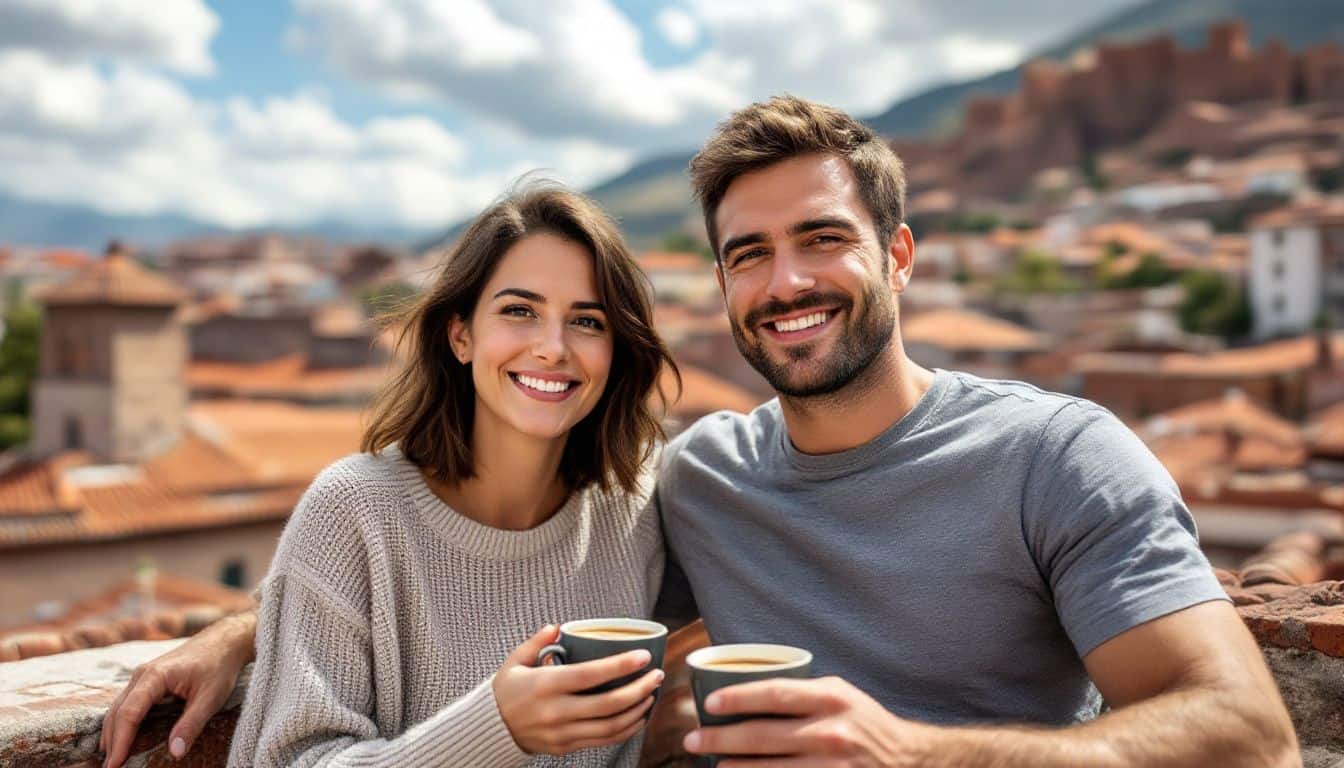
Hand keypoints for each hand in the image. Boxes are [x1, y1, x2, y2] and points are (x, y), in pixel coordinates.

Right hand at [99, 611, 255, 767]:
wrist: (225, 641)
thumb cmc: (219, 666)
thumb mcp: (211, 697)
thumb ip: (191, 725)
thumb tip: (175, 753)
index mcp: (154, 676)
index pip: (129, 714)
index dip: (120, 742)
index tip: (114, 765)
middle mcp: (142, 675)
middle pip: (117, 713)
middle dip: (111, 743)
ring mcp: (142, 677)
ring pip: (118, 708)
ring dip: (112, 734)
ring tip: (112, 760)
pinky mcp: (147, 681)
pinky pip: (127, 704)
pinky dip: (121, 723)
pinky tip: (121, 739)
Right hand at [493, 625, 665, 754]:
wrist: (491, 729)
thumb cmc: (507, 690)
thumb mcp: (515, 661)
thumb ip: (536, 642)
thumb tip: (558, 626)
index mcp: (546, 685)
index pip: (591, 675)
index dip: (621, 665)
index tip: (644, 656)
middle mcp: (556, 711)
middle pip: (608, 704)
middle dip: (639, 689)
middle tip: (657, 675)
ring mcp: (563, 733)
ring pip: (610, 726)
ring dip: (637, 711)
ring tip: (652, 694)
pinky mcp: (566, 747)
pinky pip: (603, 740)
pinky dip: (626, 730)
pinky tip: (638, 716)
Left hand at [683, 676, 934, 766]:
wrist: (910, 761)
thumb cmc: (865, 724)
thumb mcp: (840, 695)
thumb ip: (801, 692)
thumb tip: (743, 690)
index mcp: (831, 698)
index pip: (774, 694)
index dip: (736, 698)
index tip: (708, 702)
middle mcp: (831, 732)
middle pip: (762, 736)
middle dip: (719, 739)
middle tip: (692, 739)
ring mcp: (832, 767)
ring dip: (733, 767)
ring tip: (712, 763)